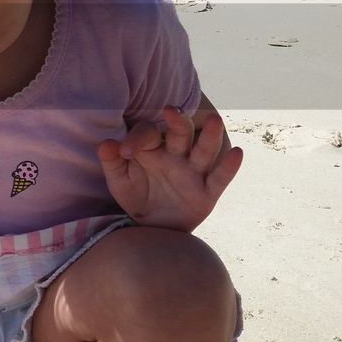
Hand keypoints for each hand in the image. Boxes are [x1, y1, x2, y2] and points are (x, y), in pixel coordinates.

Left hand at [97, 106, 243, 231]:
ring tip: (214, 119)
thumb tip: (105, 144)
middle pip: (180, 133)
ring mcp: (193, 172)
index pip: (148, 133)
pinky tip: (236, 153)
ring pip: (203, 150)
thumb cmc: (136, 198)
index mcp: (153, 149)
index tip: (125, 152)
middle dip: (177, 122)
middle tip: (170, 111)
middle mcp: (176, 156)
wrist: (151, 230)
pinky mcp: (207, 192)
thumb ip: (112, 162)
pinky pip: (219, 178)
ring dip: (209, 136)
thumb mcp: (120, 182)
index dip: (137, 139)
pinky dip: (228, 167)